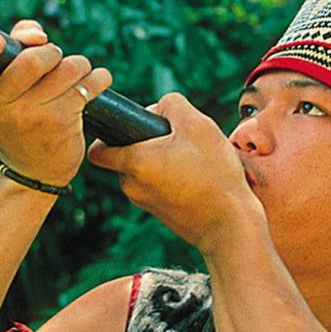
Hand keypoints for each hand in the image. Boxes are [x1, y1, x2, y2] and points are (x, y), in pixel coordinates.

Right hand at [0, 20, 111, 185]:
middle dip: (51, 52)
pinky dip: (98, 78)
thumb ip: (12, 48)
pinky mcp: (60, 121)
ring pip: (67, 69)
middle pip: (32, 60)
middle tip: (54, 59)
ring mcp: (29, 116)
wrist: (34, 169)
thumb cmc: (16, 116)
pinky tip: (97, 80)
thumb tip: (37, 35)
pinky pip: (87, 85)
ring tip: (76, 73)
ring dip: (78, 65)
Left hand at [88, 93, 265, 251]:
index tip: (135, 128)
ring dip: (165, 162)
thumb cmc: (215, 176)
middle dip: (151, 144)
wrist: (231, 226)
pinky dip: (174, 180)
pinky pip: (160, 188)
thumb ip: (173, 105)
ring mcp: (146, 203)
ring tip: (196, 163)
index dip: (112, 133)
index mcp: (134, 162)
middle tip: (182, 144)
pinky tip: (200, 180)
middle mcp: (132, 186)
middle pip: (129, 155)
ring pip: (147, 172)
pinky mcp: (162, 215)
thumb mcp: (199, 125)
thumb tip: (158, 108)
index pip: (99, 148)